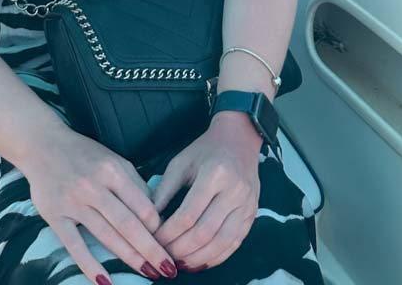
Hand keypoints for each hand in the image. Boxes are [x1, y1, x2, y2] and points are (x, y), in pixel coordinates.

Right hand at [25, 129, 177, 284]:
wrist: (42, 144)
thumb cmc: (83, 153)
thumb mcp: (112, 159)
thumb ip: (133, 183)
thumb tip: (155, 212)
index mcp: (112, 170)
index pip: (142, 204)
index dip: (158, 227)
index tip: (169, 241)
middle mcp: (94, 186)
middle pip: (128, 224)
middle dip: (151, 249)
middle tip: (168, 268)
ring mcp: (73, 202)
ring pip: (106, 235)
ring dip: (130, 258)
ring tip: (149, 273)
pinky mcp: (55, 216)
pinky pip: (74, 244)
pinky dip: (89, 264)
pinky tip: (105, 281)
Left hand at [151, 113, 261, 269]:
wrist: (239, 138)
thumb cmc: (205, 149)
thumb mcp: (180, 162)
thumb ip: (164, 191)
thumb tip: (149, 221)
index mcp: (215, 173)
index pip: (188, 214)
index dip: (168, 233)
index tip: (153, 240)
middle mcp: (234, 190)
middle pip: (205, 232)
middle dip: (181, 250)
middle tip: (164, 256)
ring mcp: (247, 204)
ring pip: (222, 242)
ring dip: (198, 259)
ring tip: (179, 264)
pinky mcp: (252, 214)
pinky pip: (235, 243)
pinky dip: (216, 257)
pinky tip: (199, 262)